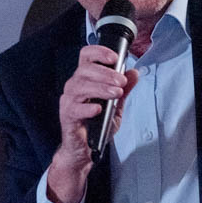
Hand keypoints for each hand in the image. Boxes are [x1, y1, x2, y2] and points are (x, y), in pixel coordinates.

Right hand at [46, 45, 140, 202]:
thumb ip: (124, 89)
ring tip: (115, 94)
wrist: (85, 149)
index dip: (99, 52)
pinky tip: (98, 109)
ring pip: (80, 86)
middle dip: (106, 73)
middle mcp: (75, 86)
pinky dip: (88, 107)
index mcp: (86, 78)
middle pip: (85, 69)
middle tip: (121, 82)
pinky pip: (75, 107)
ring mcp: (69, 100)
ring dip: (100, 88)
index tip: (115, 58)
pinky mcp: (67, 115)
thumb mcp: (116, 106)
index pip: (87, 56)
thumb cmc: (97, 125)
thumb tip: (134, 73)